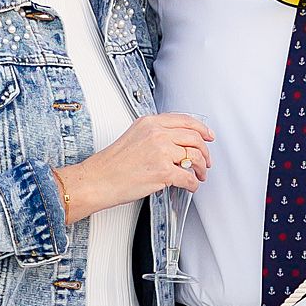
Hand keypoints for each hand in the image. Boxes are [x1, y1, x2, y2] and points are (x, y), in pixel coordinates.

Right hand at [58, 113, 214, 221]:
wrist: (98, 180)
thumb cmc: (111, 164)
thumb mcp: (133, 137)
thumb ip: (155, 135)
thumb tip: (175, 143)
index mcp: (149, 123)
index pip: (185, 120)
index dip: (201, 129)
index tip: (208, 136)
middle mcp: (157, 134)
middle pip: (194, 138)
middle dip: (205, 151)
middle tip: (206, 160)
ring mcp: (161, 152)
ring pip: (195, 157)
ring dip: (201, 168)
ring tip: (199, 175)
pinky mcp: (163, 171)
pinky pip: (188, 177)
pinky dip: (193, 184)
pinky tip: (190, 186)